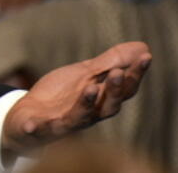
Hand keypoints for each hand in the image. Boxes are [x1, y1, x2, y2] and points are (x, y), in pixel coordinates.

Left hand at [2, 42, 151, 156]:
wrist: (31, 117)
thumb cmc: (63, 96)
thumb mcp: (86, 75)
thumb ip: (110, 63)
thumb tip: (143, 47)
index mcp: (101, 101)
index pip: (124, 89)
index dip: (135, 74)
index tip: (146, 56)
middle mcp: (89, 115)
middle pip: (108, 105)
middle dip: (115, 90)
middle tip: (118, 72)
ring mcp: (65, 122)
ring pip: (80, 116)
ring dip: (86, 103)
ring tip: (90, 87)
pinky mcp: (41, 127)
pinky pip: (39, 128)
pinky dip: (36, 126)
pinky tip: (32, 124)